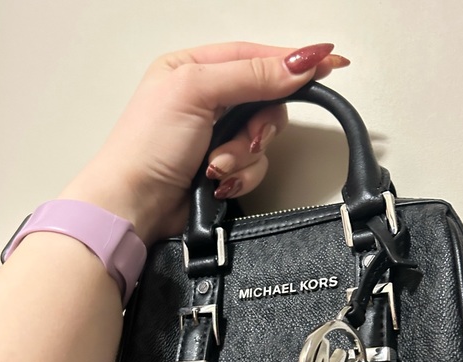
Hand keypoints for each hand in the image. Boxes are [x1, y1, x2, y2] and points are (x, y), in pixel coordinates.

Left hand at [59, 42, 348, 244]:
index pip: (256, 56)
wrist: (135, 204)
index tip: (327, 62)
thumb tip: (298, 64)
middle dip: (259, 125)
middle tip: (245, 137)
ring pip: (264, 138)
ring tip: (217, 165)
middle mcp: (210, 99)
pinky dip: (241, 175)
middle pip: (267, 100)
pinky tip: (218, 181)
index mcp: (195, 68)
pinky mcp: (226, 166)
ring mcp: (218, 135)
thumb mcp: (195, 92)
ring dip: (245, 156)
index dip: (292, 60)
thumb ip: (250, 75)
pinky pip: (256, 166)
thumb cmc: (148, 144)